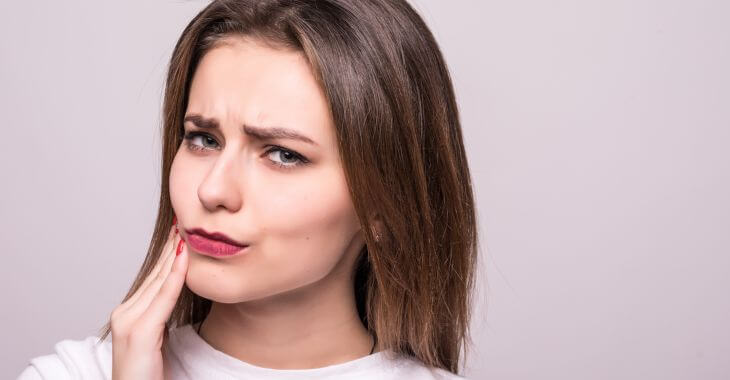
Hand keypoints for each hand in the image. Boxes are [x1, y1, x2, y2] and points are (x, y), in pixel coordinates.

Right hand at [109, 224, 188, 379]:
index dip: (168, 256)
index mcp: (128, 315)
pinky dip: (176, 275)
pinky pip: (163, 297)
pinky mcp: (140, 331)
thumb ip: (161, 318)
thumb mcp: (157, 340)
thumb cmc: (147, 376)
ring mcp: (129, 321)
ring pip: (159, 281)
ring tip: (186, 232)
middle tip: (184, 223)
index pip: (153, 280)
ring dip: (174, 255)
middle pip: (155, 276)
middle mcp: (125, 314)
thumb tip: (176, 298)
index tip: (180, 235)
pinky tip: (184, 257)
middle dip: (171, 248)